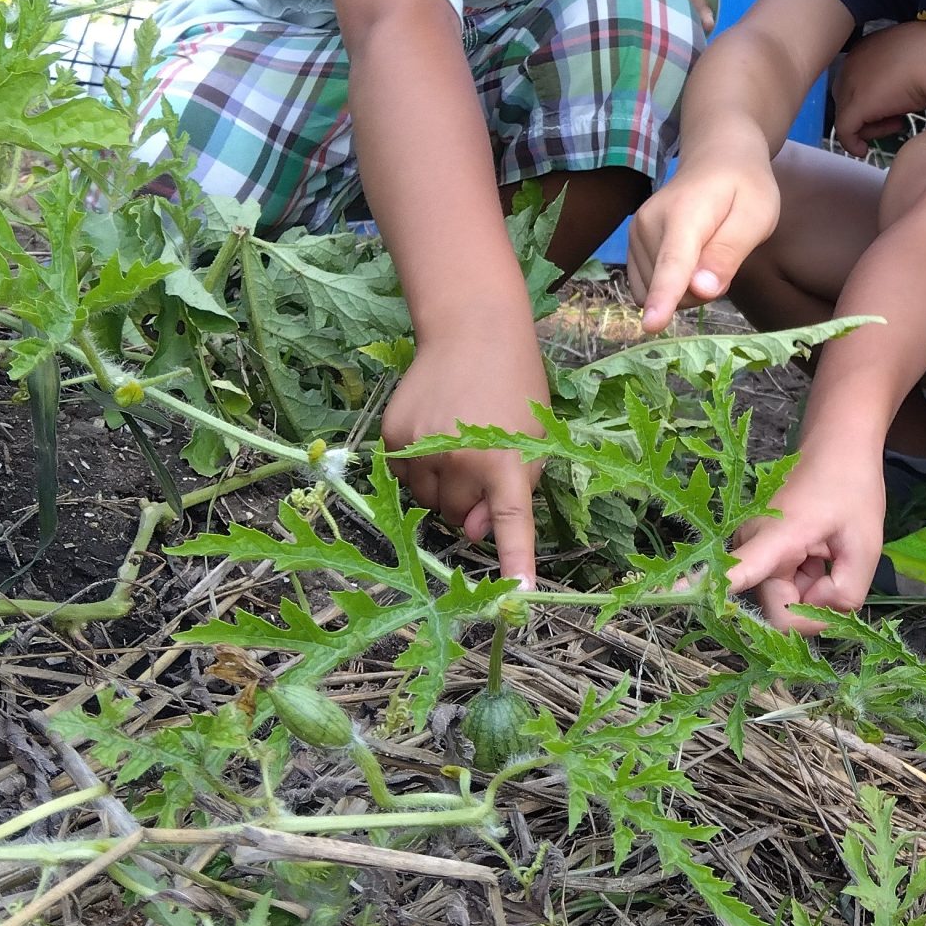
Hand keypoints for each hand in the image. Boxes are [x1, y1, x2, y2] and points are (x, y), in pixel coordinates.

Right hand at [377, 328, 551, 584]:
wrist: (472, 329)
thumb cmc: (515, 385)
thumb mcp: (533, 438)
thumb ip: (514, 490)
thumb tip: (475, 535)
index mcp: (504, 458)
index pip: (511, 522)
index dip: (515, 560)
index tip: (519, 597)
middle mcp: (460, 457)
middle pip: (459, 517)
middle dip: (469, 505)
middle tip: (481, 465)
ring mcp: (420, 447)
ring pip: (428, 502)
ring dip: (442, 489)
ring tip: (457, 446)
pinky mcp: (392, 436)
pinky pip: (404, 479)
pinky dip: (417, 470)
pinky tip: (433, 437)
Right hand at [627, 148, 780, 331]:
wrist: (717, 157)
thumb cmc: (744, 187)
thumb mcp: (756, 217)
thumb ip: (728, 255)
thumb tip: (701, 290)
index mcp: (685, 215)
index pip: (673, 262)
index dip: (664, 296)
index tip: (652, 325)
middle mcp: (649, 224)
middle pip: (671, 289)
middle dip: (700, 289)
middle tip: (724, 254)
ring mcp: (635, 234)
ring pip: (657, 293)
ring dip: (685, 288)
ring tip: (706, 251)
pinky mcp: (631, 244)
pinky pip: (647, 287)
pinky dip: (670, 285)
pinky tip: (688, 260)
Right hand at [723, 447, 885, 632]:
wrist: (837, 446)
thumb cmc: (850, 487)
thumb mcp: (865, 544)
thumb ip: (846, 594)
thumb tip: (818, 615)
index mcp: (775, 537)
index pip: (736, 571)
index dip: (706, 588)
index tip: (662, 595)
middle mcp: (751, 546)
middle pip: (778, 610)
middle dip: (813, 604)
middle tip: (839, 573)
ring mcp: (752, 549)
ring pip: (784, 601)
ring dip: (812, 589)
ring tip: (829, 554)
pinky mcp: (758, 552)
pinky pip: (783, 587)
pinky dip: (806, 580)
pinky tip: (820, 554)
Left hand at [830, 21, 925, 150]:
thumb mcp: (915, 54)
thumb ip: (902, 65)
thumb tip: (907, 78)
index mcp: (867, 46)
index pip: (856, 77)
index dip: (872, 96)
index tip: (893, 106)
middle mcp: (852, 62)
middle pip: (846, 96)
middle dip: (867, 112)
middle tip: (895, 119)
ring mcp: (851, 83)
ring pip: (846, 114)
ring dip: (870, 126)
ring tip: (897, 124)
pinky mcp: (855, 106)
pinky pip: (845, 130)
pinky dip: (852, 143)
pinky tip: (863, 151)